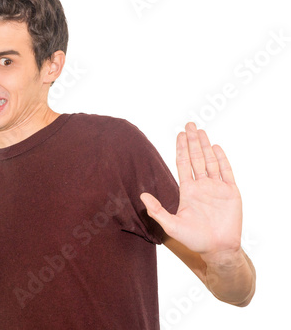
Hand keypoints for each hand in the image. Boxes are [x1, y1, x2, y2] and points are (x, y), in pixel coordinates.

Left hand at [141, 123, 242, 262]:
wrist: (218, 249)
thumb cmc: (194, 239)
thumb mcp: (171, 225)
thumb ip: (157, 210)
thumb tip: (141, 195)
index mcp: (188, 190)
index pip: (183, 164)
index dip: (181, 149)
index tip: (179, 134)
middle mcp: (202, 186)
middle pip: (196, 158)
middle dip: (192, 141)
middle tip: (189, 124)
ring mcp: (217, 188)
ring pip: (210, 161)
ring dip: (205, 146)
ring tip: (200, 131)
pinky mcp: (231, 192)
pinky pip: (226, 172)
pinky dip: (222, 159)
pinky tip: (216, 147)